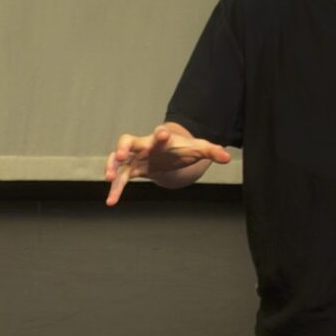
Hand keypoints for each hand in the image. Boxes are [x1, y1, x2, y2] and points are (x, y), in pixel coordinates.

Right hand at [102, 122, 234, 204]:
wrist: (169, 153)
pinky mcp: (132, 169)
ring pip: (118, 160)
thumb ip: (211, 152)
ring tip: (108, 178)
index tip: (161, 134)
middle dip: (123, 147)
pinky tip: (111, 202)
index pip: (158, 133)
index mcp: (161, 139)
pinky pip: (120, 178)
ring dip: (112, 167)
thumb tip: (227, 157)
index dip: (160, 133)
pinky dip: (115, 190)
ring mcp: (135, 157)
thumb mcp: (198, 149)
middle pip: (128, 141)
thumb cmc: (182, 148)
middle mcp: (144, 145)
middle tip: (120, 156)